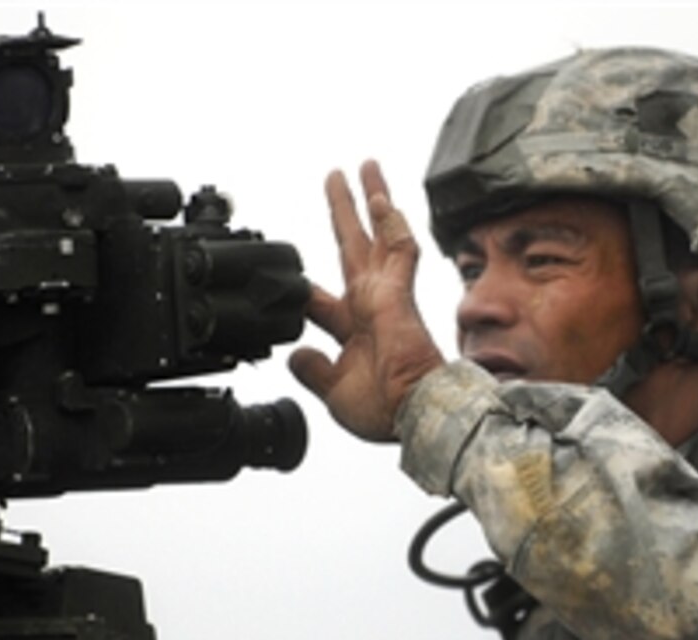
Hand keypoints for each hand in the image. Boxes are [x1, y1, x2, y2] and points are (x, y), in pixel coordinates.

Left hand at [289, 160, 444, 441]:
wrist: (412, 414)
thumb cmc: (385, 411)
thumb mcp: (334, 392)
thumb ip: (314, 370)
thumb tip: (297, 355)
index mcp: (352, 332)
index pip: (320, 299)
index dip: (301, 288)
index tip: (285, 277)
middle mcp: (369, 308)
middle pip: (353, 249)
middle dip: (345, 213)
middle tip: (338, 179)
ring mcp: (385, 297)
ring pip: (379, 237)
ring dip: (372, 201)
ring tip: (366, 168)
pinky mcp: (398, 294)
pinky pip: (398, 250)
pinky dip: (391, 223)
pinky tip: (381, 199)